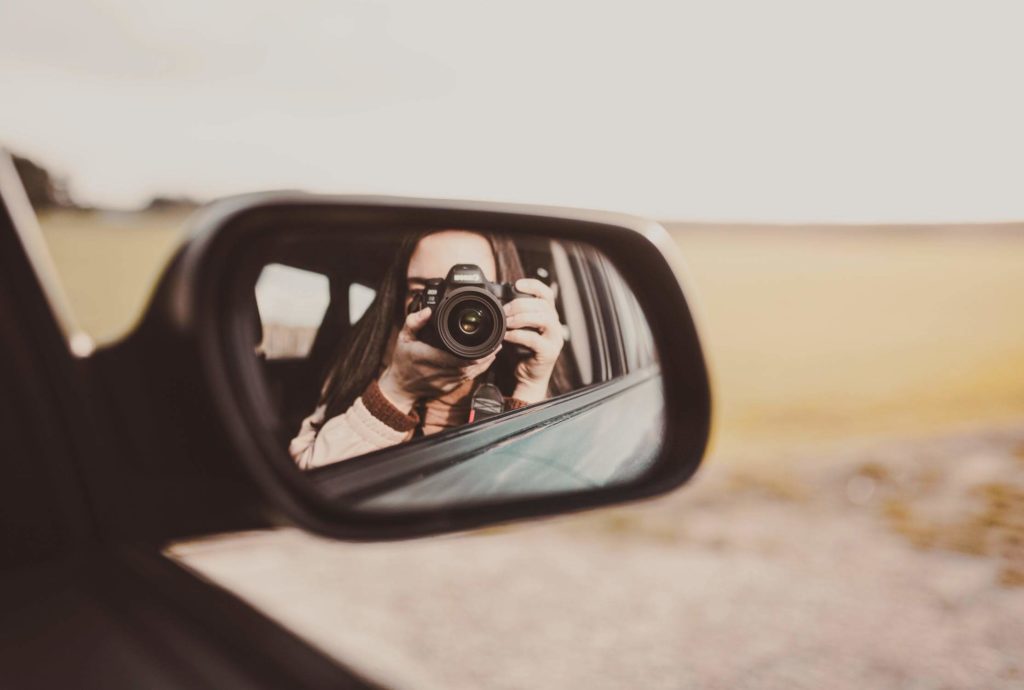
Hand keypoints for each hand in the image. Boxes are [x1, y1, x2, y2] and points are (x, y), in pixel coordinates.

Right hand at [377, 307, 498, 411]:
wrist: (400, 387)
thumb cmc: (403, 360)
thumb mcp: (403, 338)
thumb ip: (413, 322)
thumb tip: (427, 310)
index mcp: (427, 358)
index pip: (457, 358)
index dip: (476, 353)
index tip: (488, 342)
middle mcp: (438, 372)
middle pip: (469, 365)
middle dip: (486, 355)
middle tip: (498, 343)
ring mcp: (445, 383)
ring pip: (471, 373)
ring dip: (485, 362)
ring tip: (495, 349)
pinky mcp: (449, 388)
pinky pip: (467, 379)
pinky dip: (478, 369)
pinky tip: (485, 361)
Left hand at [503, 278, 564, 403]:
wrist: (528, 376)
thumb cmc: (521, 351)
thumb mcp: (518, 328)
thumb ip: (515, 314)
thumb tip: (498, 299)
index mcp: (548, 315)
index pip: (547, 293)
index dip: (534, 285)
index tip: (518, 284)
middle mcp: (555, 325)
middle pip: (543, 304)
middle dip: (521, 304)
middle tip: (505, 310)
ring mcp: (555, 339)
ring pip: (544, 318)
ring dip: (522, 318)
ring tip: (507, 322)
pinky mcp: (549, 352)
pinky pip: (535, 339)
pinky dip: (519, 335)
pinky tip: (508, 336)